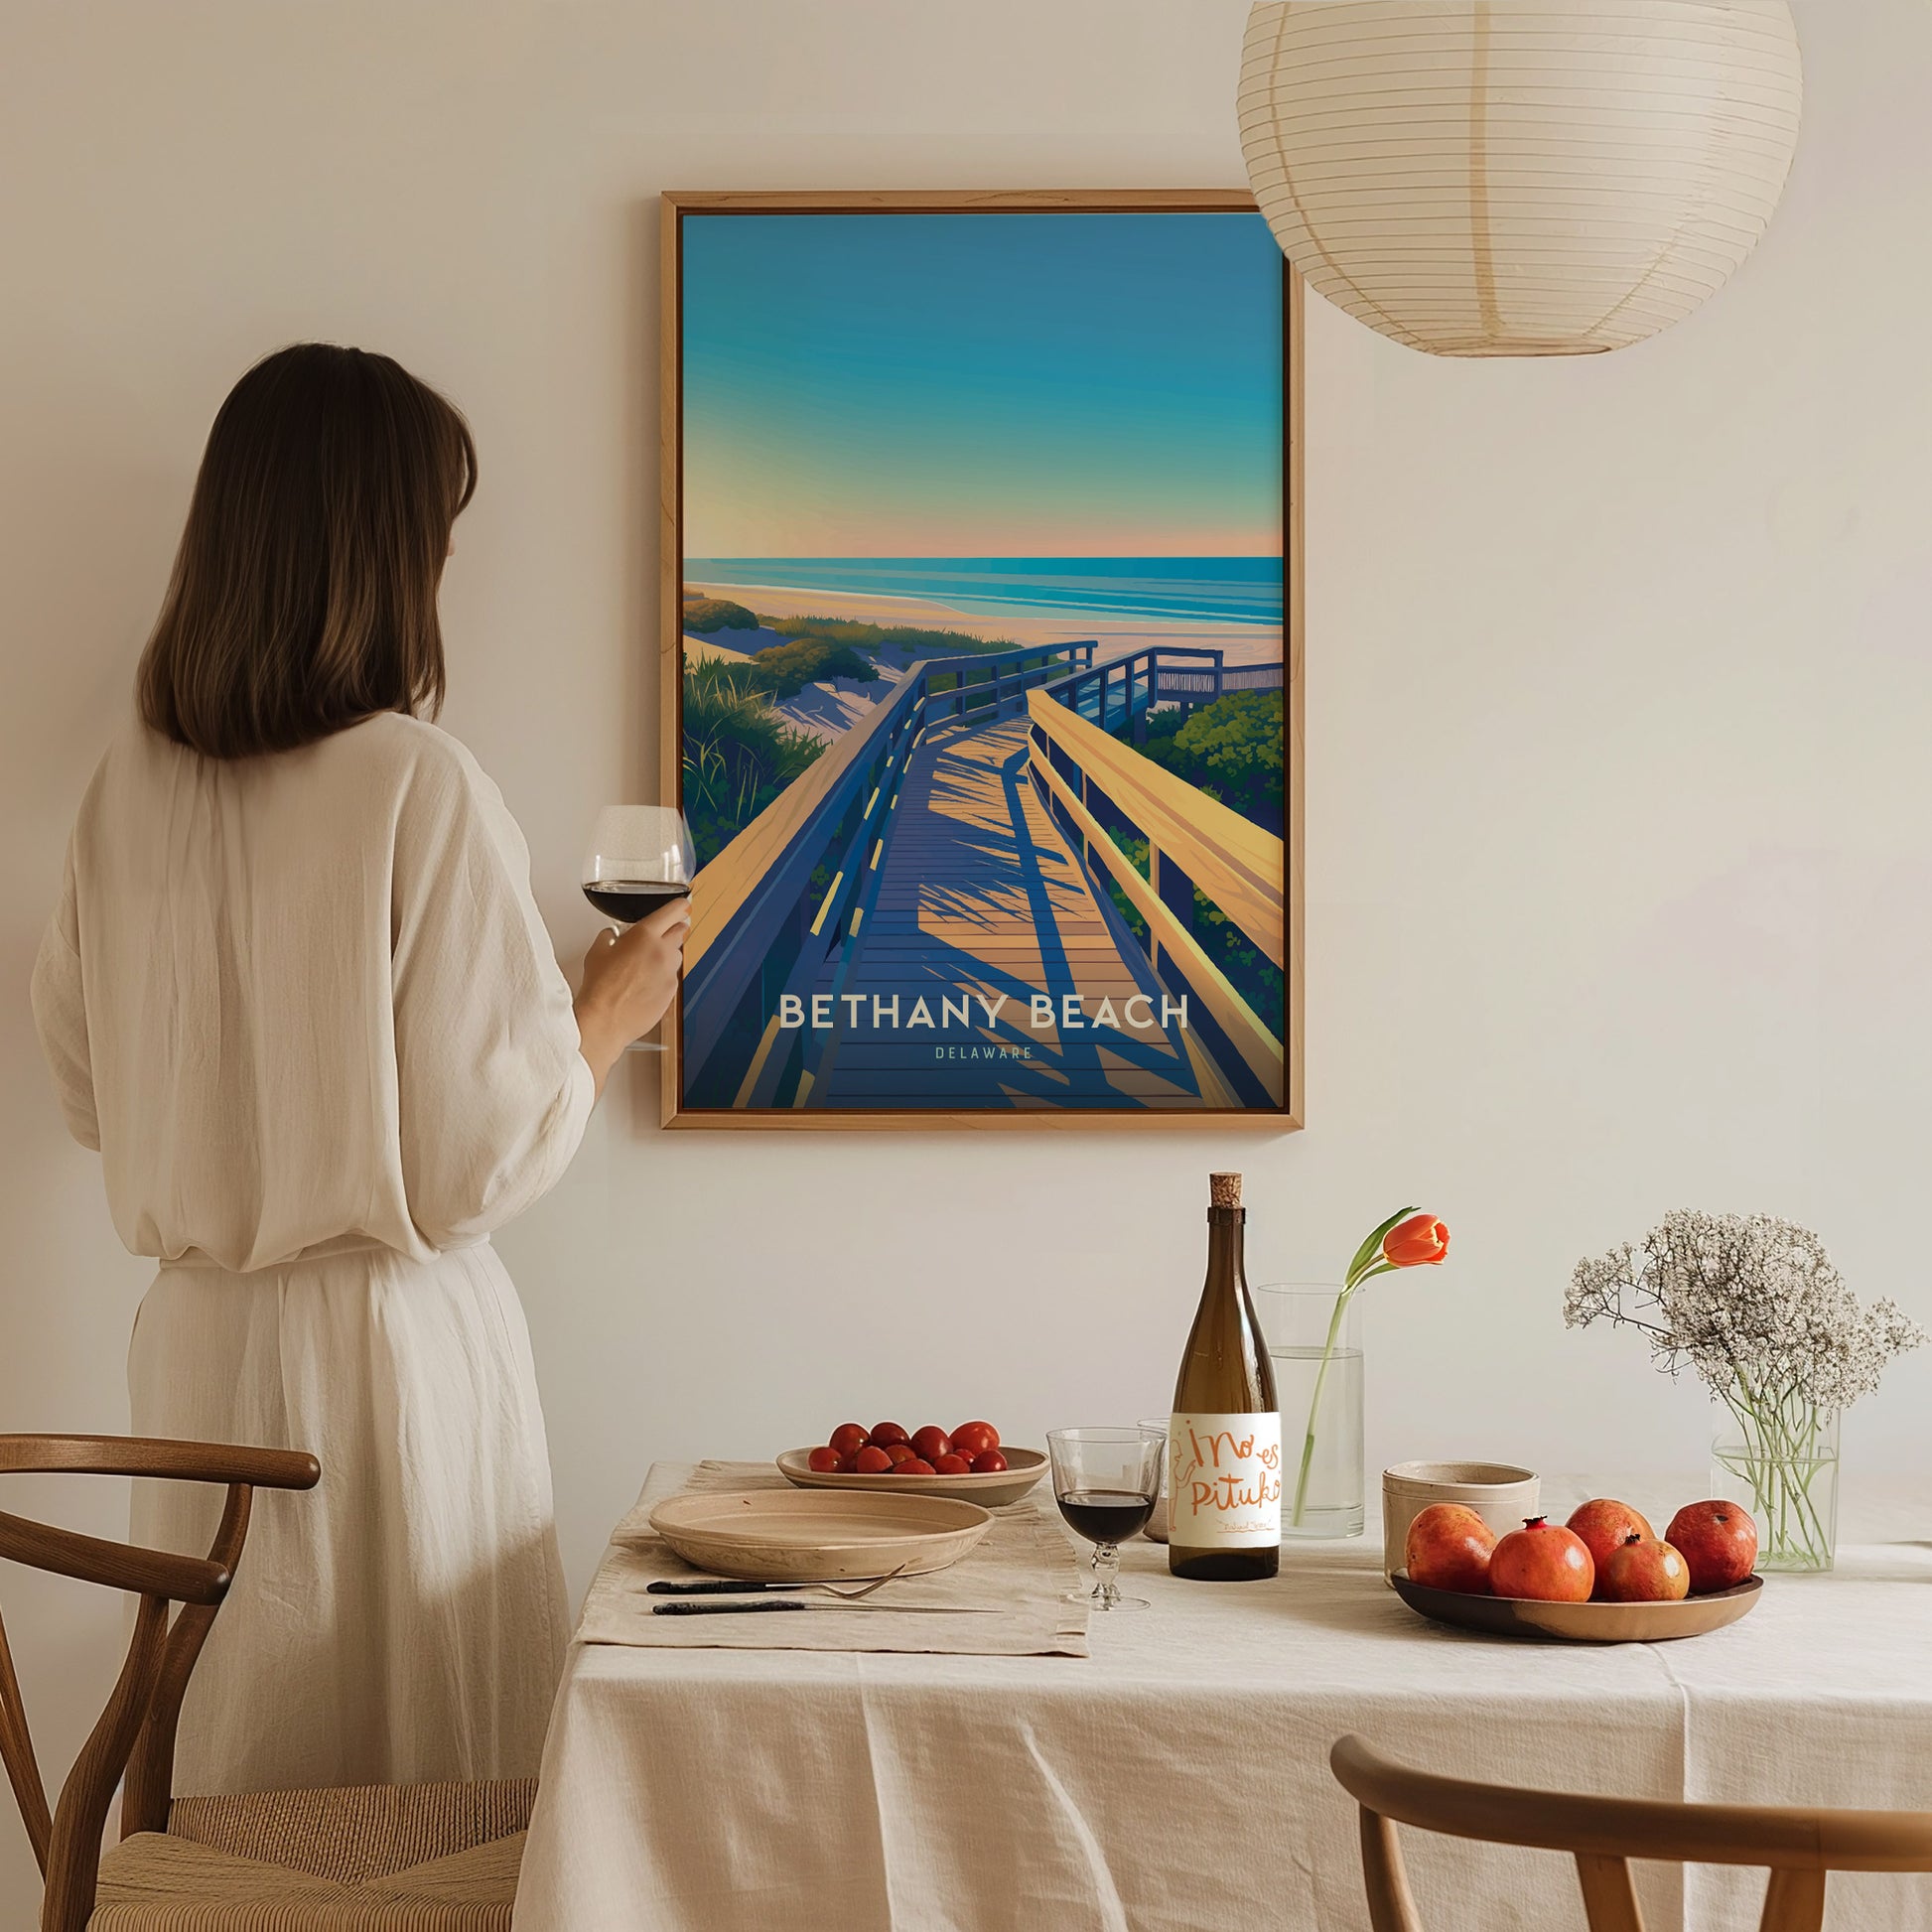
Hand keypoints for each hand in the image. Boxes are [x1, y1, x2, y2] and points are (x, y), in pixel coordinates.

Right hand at [574, 896, 691, 1095]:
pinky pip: (672, 977)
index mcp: (645, 935)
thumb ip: (609, 937)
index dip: (680, 906)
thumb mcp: (597, 952)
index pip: (673, 911)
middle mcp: (662, 952)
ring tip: (646, 965)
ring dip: (667, 955)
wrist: (605, 1020)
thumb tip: (612, 935)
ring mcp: (669, 973)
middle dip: (673, 930)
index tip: (683, 905)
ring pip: (677, 956)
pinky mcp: (672, 992)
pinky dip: (663, 976)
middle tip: (661, 934)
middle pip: (680, 931)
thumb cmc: (600, 987)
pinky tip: (645, 984)